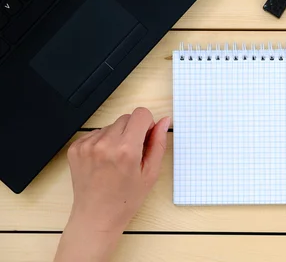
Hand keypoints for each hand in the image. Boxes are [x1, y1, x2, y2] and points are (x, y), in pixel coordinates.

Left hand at [55, 108, 169, 261]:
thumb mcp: (151, 173)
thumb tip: (164, 121)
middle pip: (126, 118)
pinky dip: (102, 142)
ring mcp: (87, 145)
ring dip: (116, 137)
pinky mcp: (76, 148)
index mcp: (126, 149)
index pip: (141, 114)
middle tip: (132, 154)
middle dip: (132, 131)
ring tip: (115, 160)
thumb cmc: (125, 199)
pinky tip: (104, 162)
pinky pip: (96, 133)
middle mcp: (105, 144)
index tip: (145, 139)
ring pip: (111, 125)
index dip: (147, 125)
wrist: (96, 217)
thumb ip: (158, 143)